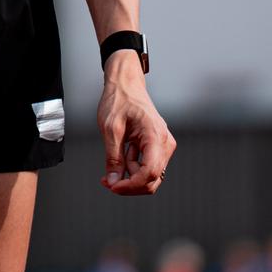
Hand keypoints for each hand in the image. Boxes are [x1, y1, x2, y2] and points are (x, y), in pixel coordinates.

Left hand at [96, 63, 174, 195]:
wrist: (126, 85)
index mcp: (155, 136)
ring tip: (118, 151)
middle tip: (107, 178)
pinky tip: (124, 151)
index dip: (131, 185)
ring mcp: (164, 146)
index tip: (112, 186)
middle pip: (151, 179)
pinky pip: (148, 167)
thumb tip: (113, 182)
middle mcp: (165, 143)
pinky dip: (133, 167)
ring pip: (150, 176)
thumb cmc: (118, 101)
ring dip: (130, 174)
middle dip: (129, 183)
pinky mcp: (159, 147)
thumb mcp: (110, 129)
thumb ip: (113, 157)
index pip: (149, 172)